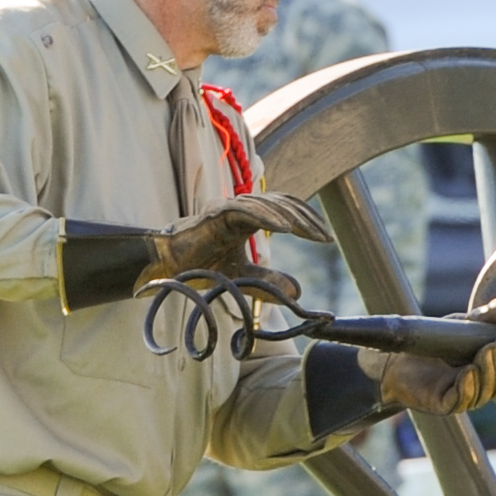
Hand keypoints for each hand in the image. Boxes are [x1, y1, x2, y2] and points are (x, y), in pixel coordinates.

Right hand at [148, 190, 336, 280]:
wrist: (170, 267)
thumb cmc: (202, 266)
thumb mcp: (243, 277)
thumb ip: (268, 281)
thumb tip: (299, 291)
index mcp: (250, 218)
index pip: (286, 210)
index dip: (308, 221)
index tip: (326, 239)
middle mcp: (242, 208)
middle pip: (282, 204)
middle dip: (306, 219)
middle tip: (325, 238)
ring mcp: (229, 208)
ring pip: (266, 203)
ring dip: (290, 216)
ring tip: (308, 233)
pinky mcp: (216, 213)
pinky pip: (245, 209)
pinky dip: (265, 216)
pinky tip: (283, 229)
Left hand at [378, 331, 495, 415]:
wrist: (400, 357)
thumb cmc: (436, 343)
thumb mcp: (464, 325)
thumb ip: (486, 317)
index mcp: (493, 373)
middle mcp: (482, 388)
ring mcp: (464, 398)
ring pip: (486, 392)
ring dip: (490, 372)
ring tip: (486, 351)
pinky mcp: (443, 404)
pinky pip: (461, 400)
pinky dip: (468, 386)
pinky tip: (469, 372)